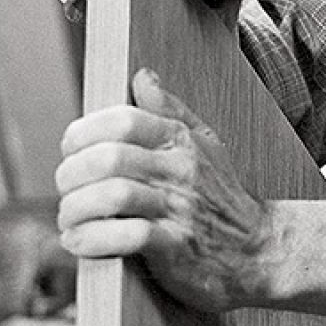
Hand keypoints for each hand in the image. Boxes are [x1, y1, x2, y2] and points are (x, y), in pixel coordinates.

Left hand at [56, 68, 274, 314]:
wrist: (261, 249)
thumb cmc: (223, 197)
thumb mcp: (205, 145)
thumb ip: (170, 111)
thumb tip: (142, 76)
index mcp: (182, 141)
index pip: (122, 120)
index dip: (84, 132)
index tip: (70, 149)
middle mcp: (181, 170)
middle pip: (110, 158)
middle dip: (72, 174)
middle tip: (64, 190)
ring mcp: (180, 209)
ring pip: (114, 195)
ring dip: (76, 209)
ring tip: (68, 219)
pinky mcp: (177, 247)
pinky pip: (128, 236)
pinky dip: (93, 239)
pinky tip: (79, 241)